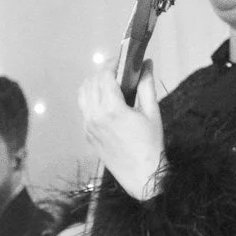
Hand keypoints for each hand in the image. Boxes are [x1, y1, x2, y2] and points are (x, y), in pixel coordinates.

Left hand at [78, 61, 166, 200]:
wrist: (142, 176)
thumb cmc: (151, 145)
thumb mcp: (152, 112)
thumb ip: (147, 85)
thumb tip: (146, 63)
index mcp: (112, 109)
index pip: (104, 76)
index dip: (112, 63)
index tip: (122, 58)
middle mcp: (95, 116)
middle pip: (92, 82)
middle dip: (104, 71)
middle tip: (119, 69)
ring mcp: (88, 126)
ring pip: (83, 94)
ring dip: (94, 83)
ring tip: (110, 82)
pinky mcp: (87, 134)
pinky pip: (84, 109)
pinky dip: (91, 98)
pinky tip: (105, 100)